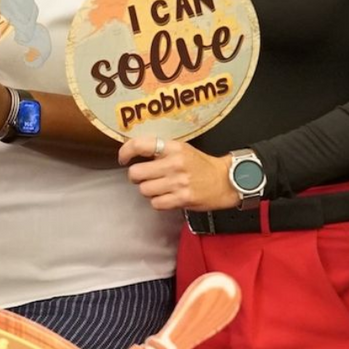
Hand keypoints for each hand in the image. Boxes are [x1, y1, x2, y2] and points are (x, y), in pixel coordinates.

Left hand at [117, 137, 240, 211]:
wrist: (225, 181)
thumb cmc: (200, 165)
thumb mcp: (181, 149)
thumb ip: (160, 150)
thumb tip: (133, 153)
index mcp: (173, 148)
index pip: (140, 145)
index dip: (125, 152)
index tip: (123, 159)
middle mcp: (174, 163)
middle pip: (136, 173)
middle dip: (136, 177)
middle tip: (144, 177)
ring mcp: (178, 182)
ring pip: (144, 190)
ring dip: (148, 191)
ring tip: (160, 187)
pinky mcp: (182, 198)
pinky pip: (156, 204)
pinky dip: (159, 202)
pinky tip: (167, 197)